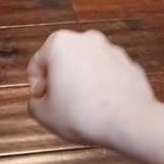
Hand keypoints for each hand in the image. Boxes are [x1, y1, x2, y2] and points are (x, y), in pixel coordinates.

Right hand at [27, 30, 156, 145]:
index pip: (37, 64)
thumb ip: (34, 102)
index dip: (36, 86)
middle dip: (59, 81)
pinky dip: (101, 87)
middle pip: (62, 61)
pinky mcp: (129, 65)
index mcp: (60, 43)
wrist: (129, 123)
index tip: (41, 100)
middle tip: (59, 104)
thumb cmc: (84, 114)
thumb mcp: (43, 113)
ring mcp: (111, 50)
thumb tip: (40, 101)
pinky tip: (100, 107)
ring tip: (82, 108)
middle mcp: (86, 40)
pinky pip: (107, 75)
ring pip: (86, 67)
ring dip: (81, 83)